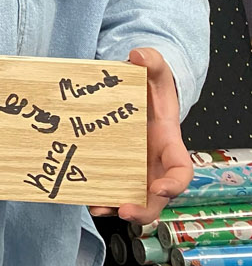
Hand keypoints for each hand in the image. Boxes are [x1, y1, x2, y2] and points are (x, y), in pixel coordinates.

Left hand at [88, 48, 191, 223]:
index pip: (182, 171)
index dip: (174, 185)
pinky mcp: (113, 168)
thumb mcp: (153, 72)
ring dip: (116, 206)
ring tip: (97, 206)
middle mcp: (154, 163)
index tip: (160, 189)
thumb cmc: (148, 87)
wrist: (133, 94)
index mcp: (169, 144)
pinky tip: (83, 195)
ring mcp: (134, 169)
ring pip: (132, 198)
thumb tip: (139, 56)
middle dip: (144, 209)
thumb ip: (151, 61)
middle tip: (125, 209)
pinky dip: (98, 195)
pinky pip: (109, 187)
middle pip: (157, 197)